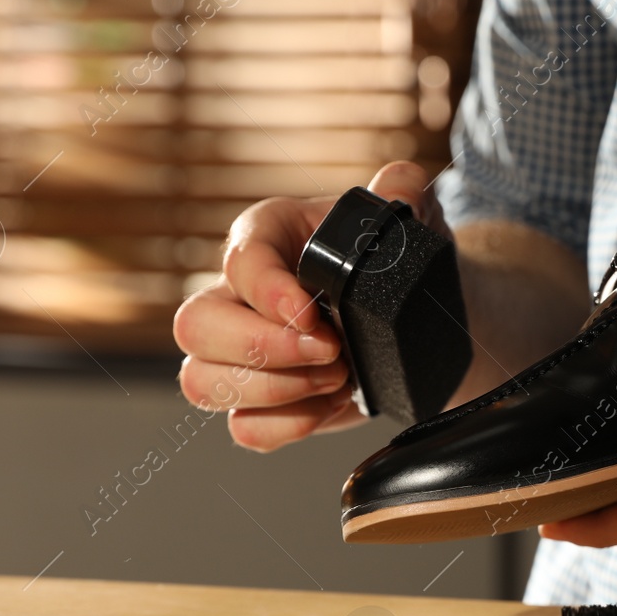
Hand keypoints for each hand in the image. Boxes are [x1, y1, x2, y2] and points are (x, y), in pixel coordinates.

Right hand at [173, 162, 450, 450]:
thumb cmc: (399, 264)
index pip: (238, 259)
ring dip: (275, 391)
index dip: (268, 291)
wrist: (422, 323)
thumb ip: (403, 191)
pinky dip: (288, 426)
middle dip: (262, 349)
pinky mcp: (260, 401)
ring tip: (340, 379)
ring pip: (200, 381)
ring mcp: (238, 352)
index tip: (312, 314)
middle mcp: (238, 293)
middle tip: (332, 354)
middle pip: (194, 325)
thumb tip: (396, 188)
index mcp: (267, 236)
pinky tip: (333, 406)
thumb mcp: (408, 220)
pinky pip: (242, 427)